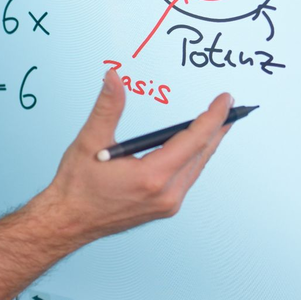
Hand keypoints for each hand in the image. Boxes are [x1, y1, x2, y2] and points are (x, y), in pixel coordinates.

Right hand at [39, 69, 232, 243]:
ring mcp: (167, 204)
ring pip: (196, 167)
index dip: (212, 117)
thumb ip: (107, 107)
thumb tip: (114, 77)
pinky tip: (195, 149)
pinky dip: (194, 159)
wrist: (68, 222)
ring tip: (219, 124)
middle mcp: (166, 194)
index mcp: (152, 176)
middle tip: (232, 107)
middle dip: (218, 128)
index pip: (193, 140)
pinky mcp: (164, 208)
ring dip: (208, 144)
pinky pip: (187, 178)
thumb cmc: (77, 185)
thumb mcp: (89, 141)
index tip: (224, 100)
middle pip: (202, 154)